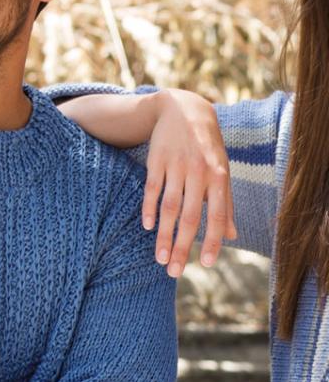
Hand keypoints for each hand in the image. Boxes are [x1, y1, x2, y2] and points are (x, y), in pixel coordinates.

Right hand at [144, 89, 235, 277]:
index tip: (207, 264)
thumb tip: (232, 236)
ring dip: (164, 235)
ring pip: (169, 207)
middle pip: (189, 216)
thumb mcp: (221, 171)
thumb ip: (225, 203)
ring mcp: (176, 165)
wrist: (184, 109)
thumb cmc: (207, 147)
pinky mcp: (156, 160)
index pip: (216, 214)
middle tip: (174, 272)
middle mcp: (199, 171)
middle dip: (182, 246)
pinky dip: (149, 209)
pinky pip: (152, 189)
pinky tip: (148, 227)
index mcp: (218, 176)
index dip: (212, 239)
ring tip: (160, 259)